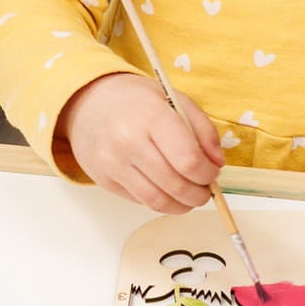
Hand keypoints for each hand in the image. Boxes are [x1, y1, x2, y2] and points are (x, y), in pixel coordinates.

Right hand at [58, 73, 223, 212]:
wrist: (87, 103)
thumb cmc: (136, 100)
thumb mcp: (175, 100)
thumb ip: (203, 130)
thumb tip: (217, 164)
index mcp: (151, 117)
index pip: (188, 160)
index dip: (207, 174)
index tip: (212, 173)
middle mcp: (128, 142)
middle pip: (176, 185)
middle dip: (199, 194)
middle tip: (205, 189)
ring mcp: (113, 164)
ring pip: (158, 201)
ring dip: (182, 205)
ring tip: (190, 196)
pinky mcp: (104, 180)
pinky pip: (140, 201)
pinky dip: (160, 201)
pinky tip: (166, 189)